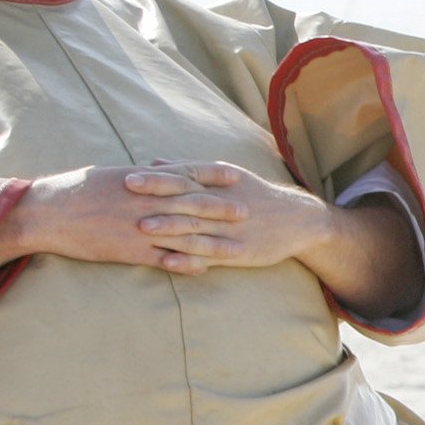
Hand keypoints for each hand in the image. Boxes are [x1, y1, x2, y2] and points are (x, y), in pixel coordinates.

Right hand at [0, 162, 327, 277]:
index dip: (212, 174)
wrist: (47, 212)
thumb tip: (152, 171)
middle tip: (248, 210)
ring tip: (238, 246)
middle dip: (221, 207)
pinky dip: (185, 263)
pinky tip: (205, 269)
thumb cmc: (74, 190)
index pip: (185, 173)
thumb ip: (136, 176)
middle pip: (192, 203)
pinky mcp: (129, 250)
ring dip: (214, 240)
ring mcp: (139, 226)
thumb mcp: (108, 175)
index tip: (236, 173)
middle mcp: (146, 201)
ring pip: (184, 234)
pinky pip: (163, 258)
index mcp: (141, 179)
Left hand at [122, 160, 332, 271]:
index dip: (157, 179)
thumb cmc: (255, 195)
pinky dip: (188, 259)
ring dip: (169, 227)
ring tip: (143, 228)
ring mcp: (230, 230)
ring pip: (196, 227)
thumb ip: (188, 171)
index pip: (185, 178)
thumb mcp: (226, 177)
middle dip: (156, 198)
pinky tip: (168, 262)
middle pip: (187, 199)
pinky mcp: (237, 252)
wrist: (297, 220)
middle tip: (126, 197)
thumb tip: (153, 161)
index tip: (128, 177)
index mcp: (220, 183)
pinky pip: (210, 256)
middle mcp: (224, 204)